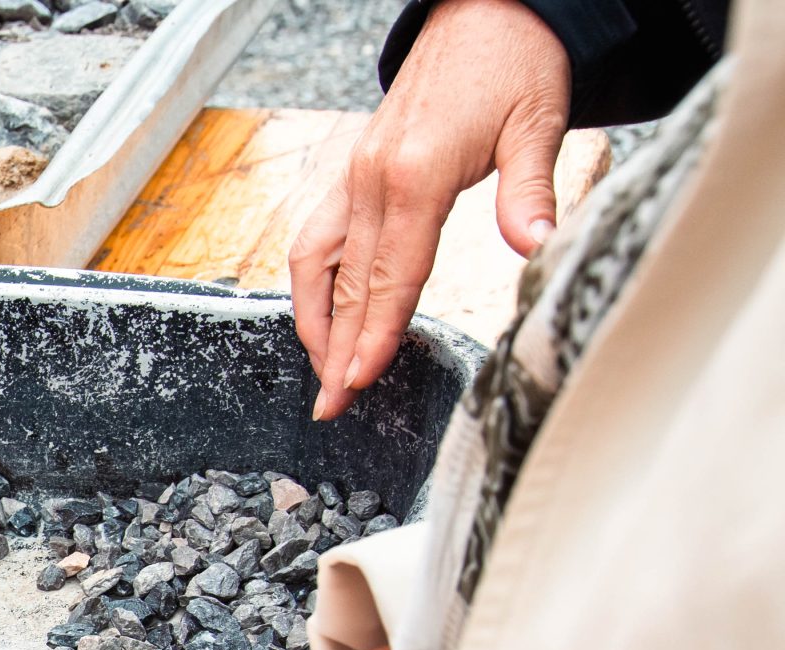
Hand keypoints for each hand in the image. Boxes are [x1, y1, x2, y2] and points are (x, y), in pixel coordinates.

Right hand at [292, 0, 570, 420]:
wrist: (485, 10)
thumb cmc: (515, 62)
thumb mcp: (538, 123)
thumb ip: (531, 192)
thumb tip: (539, 248)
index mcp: (414, 173)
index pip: (390, 274)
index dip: (373, 334)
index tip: (358, 381)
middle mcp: (371, 179)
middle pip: (347, 283)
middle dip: (336, 350)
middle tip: (330, 406)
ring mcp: (354, 175)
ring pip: (316, 265)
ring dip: (315, 324)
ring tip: (323, 373)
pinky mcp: (354, 173)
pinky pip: (319, 240)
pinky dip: (315, 286)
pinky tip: (323, 316)